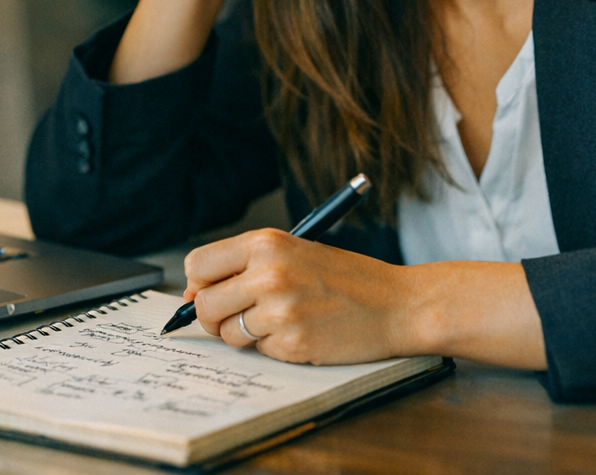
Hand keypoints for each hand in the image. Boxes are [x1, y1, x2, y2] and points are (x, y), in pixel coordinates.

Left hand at [182, 229, 548, 368]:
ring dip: (246, 334)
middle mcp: (267, 273)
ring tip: (280, 321)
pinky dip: (274, 348)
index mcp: (266, 243)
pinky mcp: (292, 343)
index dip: (197, 284)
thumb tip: (197, 291)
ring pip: (228, 333)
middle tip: (239, 316)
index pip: (198, 264)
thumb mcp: (295, 252)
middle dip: (214, 316)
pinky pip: (259, 352)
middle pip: (204, 304)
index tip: (205, 293)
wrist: (398, 304)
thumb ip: (247, 265)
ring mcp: (279, 310)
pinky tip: (302, 332)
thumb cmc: (348, 278)